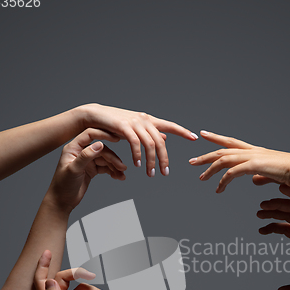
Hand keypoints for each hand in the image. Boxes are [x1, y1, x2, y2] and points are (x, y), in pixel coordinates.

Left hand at [47, 128, 126, 212]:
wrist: (61, 201)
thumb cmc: (62, 186)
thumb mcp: (73, 170)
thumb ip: (86, 156)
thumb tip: (99, 144)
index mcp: (73, 148)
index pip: (90, 134)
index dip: (104, 134)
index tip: (117, 138)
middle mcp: (80, 152)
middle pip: (101, 149)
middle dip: (113, 158)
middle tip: (121, 167)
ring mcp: (86, 161)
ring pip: (105, 159)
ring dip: (114, 166)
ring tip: (121, 174)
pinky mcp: (91, 169)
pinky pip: (105, 167)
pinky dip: (112, 171)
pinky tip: (118, 176)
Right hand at [84, 104, 198, 176]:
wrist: (95, 115)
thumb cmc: (114, 124)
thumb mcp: (135, 129)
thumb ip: (150, 134)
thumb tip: (164, 139)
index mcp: (149, 120)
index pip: (170, 125)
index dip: (183, 131)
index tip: (194, 137)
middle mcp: (144, 120)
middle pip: (160, 141)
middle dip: (164, 159)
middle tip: (165, 173)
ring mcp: (135, 122)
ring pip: (150, 144)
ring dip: (151, 161)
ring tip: (150, 174)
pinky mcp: (124, 126)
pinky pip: (135, 143)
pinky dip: (138, 155)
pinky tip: (138, 165)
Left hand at [189, 131, 289, 192]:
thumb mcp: (270, 174)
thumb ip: (259, 176)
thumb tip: (253, 180)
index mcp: (254, 152)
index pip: (231, 142)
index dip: (216, 138)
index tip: (204, 134)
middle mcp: (250, 151)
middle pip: (222, 150)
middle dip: (205, 155)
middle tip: (191, 161)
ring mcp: (251, 157)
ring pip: (224, 160)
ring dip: (210, 169)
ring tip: (200, 178)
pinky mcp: (253, 165)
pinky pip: (232, 173)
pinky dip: (223, 180)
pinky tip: (218, 189)